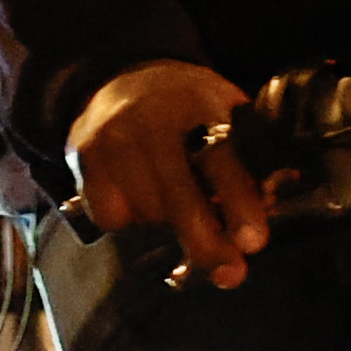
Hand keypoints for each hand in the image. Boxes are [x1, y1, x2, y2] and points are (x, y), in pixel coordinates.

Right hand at [66, 58, 273, 290]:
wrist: (120, 78)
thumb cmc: (188, 106)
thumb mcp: (226, 111)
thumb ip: (247, 156)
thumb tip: (267, 208)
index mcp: (198, 103)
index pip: (220, 158)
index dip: (239, 202)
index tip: (252, 242)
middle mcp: (150, 119)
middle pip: (178, 197)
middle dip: (205, 242)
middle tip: (229, 272)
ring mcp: (112, 139)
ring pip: (147, 212)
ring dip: (169, 224)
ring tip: (178, 206)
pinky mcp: (84, 158)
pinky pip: (111, 215)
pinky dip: (129, 219)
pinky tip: (139, 197)